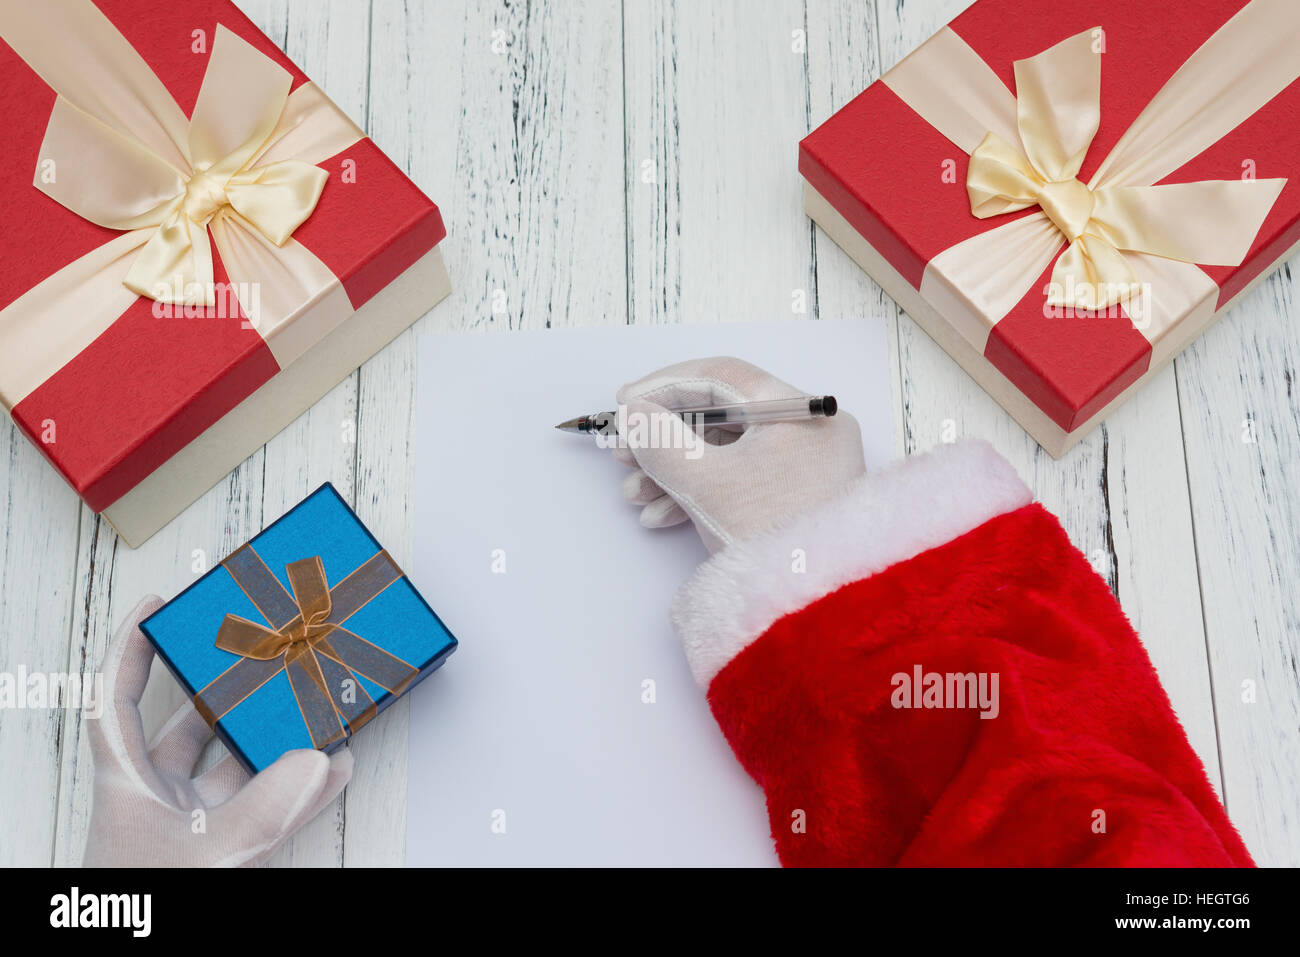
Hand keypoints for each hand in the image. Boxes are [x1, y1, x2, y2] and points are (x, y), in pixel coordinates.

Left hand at [82, 597, 352, 866]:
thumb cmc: (146, 910)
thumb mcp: (205, 858)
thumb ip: (263, 810)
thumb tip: (318, 760)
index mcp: (126, 785)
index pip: (116, 699)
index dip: (131, 647)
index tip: (157, 604)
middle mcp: (158, 797)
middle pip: (189, 725)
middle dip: (231, 689)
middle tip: (265, 653)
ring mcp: (192, 824)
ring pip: (238, 765)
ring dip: (279, 739)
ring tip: (316, 704)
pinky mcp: (226, 849)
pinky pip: (269, 806)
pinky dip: (302, 788)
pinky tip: (336, 768)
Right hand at [613, 357, 866, 552]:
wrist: (813, 609)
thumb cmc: (769, 535)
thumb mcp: (704, 483)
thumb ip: (659, 440)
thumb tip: (634, 413)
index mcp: (799, 410)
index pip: (724, 377)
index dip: (666, 386)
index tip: (626, 403)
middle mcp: (807, 431)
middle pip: (720, 418)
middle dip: (664, 439)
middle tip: (621, 453)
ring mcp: (802, 467)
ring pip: (724, 453)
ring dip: (672, 472)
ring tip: (634, 496)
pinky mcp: (792, 500)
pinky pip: (739, 481)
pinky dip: (698, 494)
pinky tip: (659, 516)